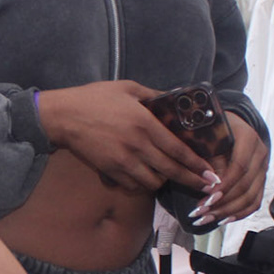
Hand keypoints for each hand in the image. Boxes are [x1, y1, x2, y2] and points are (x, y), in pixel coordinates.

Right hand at [36, 81, 208, 191]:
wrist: (64, 115)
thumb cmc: (95, 98)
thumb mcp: (128, 88)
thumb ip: (153, 95)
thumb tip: (173, 99)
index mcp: (145, 123)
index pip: (178, 150)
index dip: (196, 164)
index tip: (210, 172)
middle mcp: (137, 145)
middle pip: (170, 170)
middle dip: (191, 180)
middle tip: (206, 186)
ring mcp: (123, 161)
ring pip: (153, 181)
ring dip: (165, 181)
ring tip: (171, 177)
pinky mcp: (110, 170)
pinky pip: (134, 185)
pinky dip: (144, 184)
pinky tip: (147, 178)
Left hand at [192, 115, 268, 223]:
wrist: (227, 125)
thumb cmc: (212, 128)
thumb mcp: (207, 137)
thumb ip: (209, 158)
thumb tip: (210, 185)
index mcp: (249, 137)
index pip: (240, 166)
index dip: (225, 184)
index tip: (207, 197)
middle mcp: (260, 153)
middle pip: (246, 185)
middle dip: (222, 202)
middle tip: (200, 213)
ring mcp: (263, 168)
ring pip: (251, 197)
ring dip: (228, 211)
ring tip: (206, 219)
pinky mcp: (261, 180)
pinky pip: (255, 201)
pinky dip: (239, 213)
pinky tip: (223, 220)